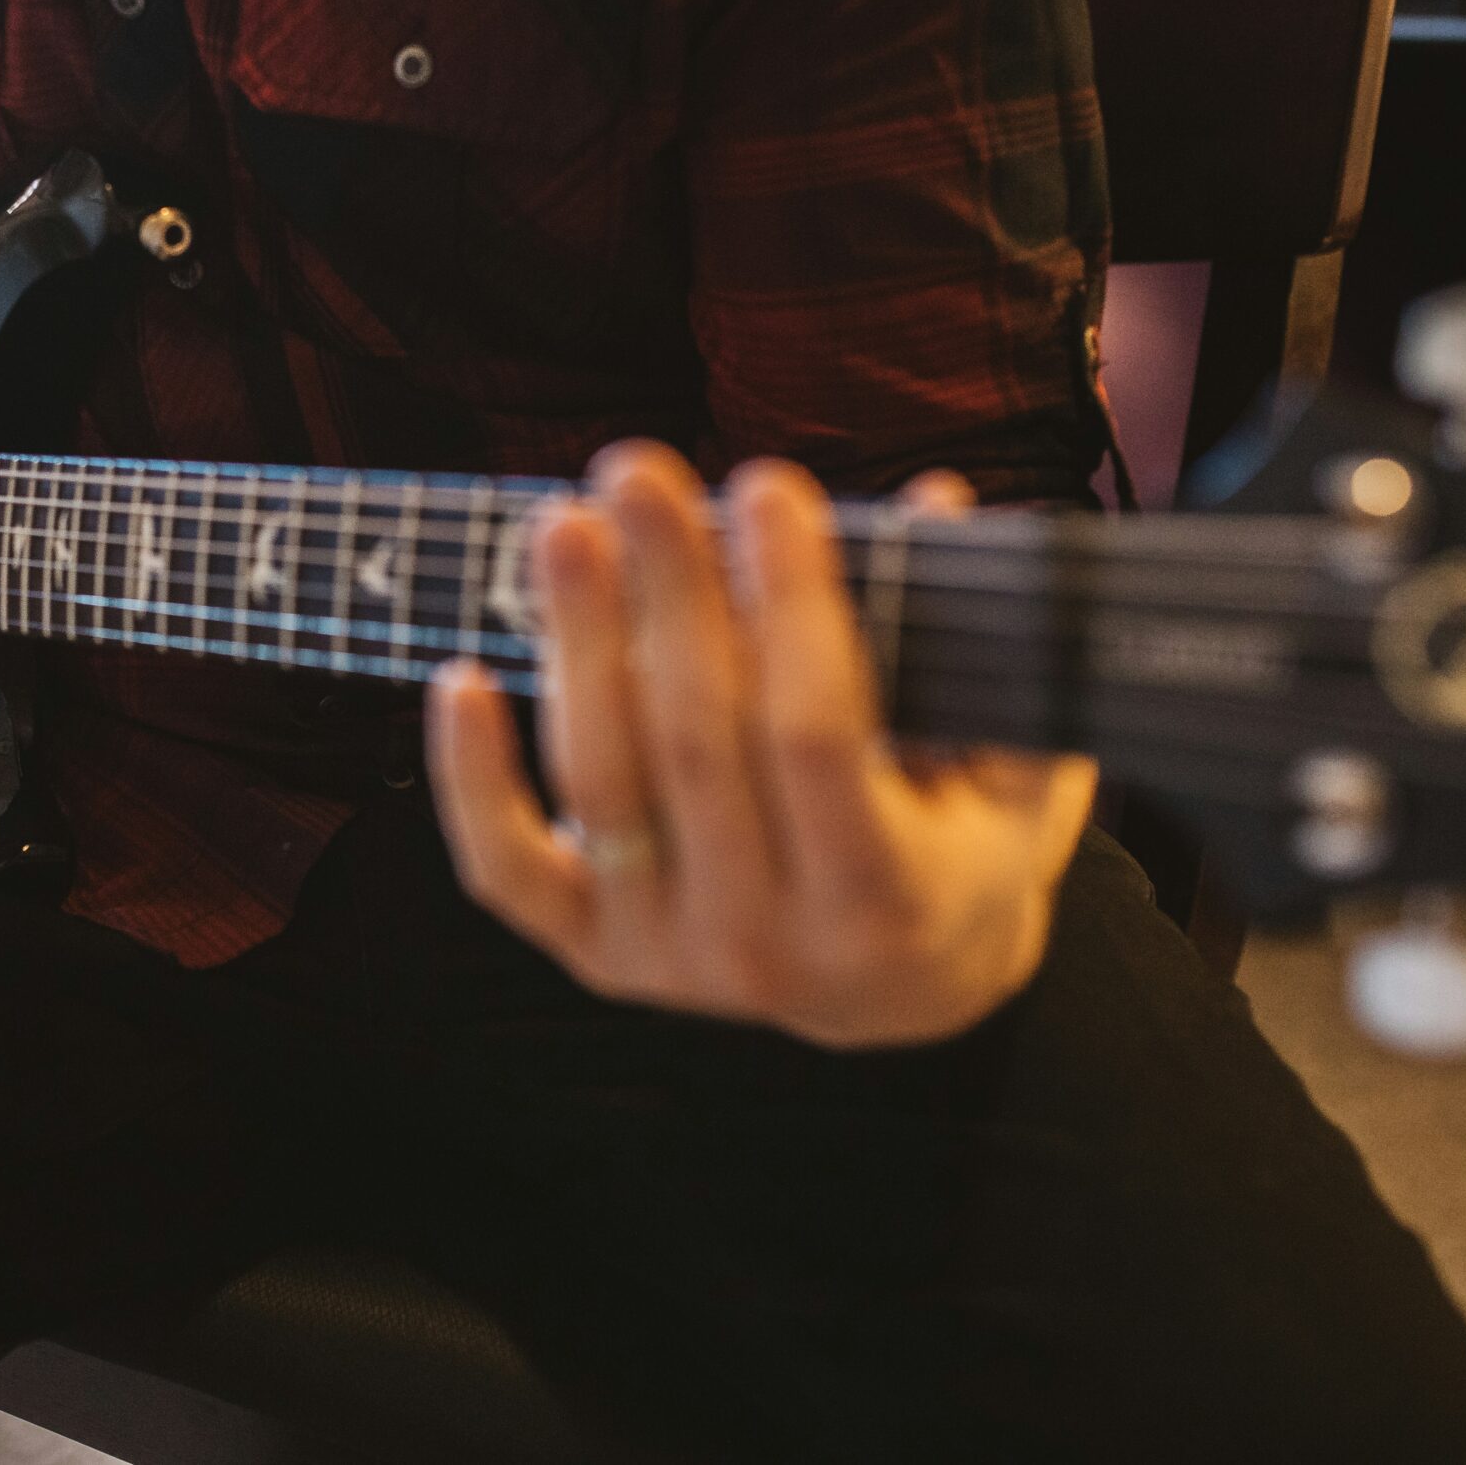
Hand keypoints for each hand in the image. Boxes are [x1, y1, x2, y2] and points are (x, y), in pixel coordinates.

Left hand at [426, 443, 1097, 1048]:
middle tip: (637, 471)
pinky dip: (470, 779)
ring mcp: (671, 956)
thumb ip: (981, 649)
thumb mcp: (1005, 765)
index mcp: (888, 900)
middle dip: (666, 591)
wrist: (900, 993)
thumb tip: (933, 502)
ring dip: (575, 642)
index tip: (768, 486)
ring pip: (601, 782)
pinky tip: (459, 677)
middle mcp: (770, 943)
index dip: (789, 604)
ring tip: (566, 526)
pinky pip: (506, 868)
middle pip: (694, 740)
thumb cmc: (958, 846)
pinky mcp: (594, 953)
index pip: (817, 733)